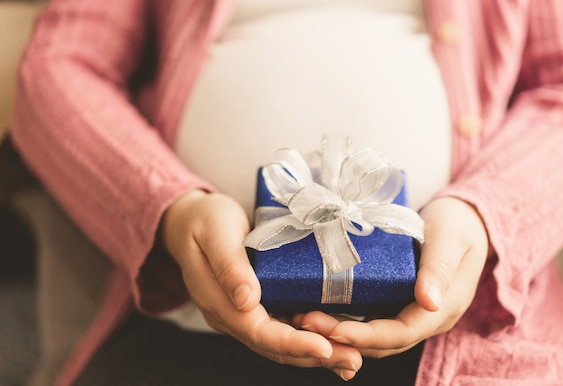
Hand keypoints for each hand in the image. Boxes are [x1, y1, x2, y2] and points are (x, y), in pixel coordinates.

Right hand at [161, 190, 361, 379]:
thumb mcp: (215, 233)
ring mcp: (245, 314)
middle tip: (353, 361)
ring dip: (317, 354)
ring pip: (282, 344)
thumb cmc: (205, 220)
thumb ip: (229, 265)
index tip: (324, 348)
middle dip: (314, 357)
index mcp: (219, 302)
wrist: (190, 221)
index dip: (292, 343)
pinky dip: (310, 338)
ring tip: (352, 359)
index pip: (259, 332)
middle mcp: (232, 316)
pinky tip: (336, 341)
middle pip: (274, 347)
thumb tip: (247, 300)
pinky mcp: (258, 306)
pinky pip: (285, 329)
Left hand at [295, 196, 490, 357]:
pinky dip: (349, 321)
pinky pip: (375, 321)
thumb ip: (440, 268)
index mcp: (444, 308)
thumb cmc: (459, 224)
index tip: (333, 330)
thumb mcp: (451, 238)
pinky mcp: (402, 303)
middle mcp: (429, 318)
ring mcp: (415, 313)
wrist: (467, 219)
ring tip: (305, 320)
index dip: (366, 335)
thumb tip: (429, 303)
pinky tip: (323, 312)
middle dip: (344, 337)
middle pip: (384, 341)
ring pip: (377, 336)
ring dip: (341, 333)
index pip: (401, 333)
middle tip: (305, 324)